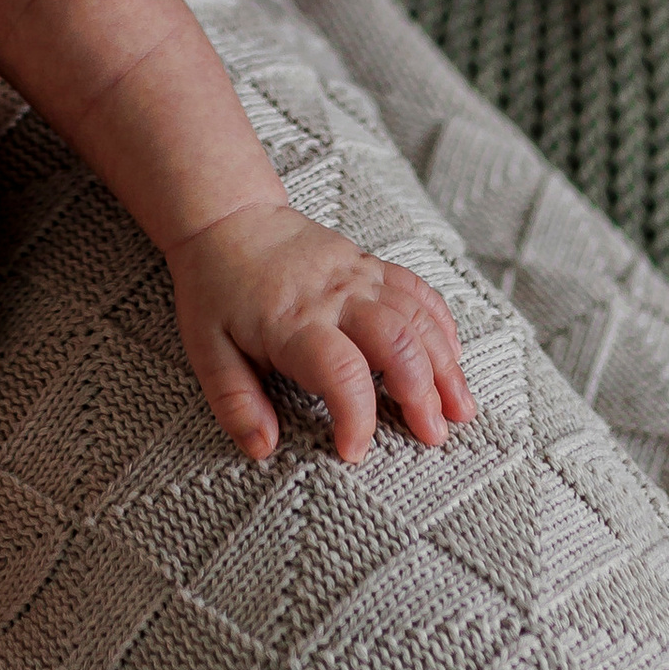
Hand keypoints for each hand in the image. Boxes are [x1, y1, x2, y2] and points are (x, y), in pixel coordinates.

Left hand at [166, 199, 474, 461]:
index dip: (356, 416)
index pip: (339, 371)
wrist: (229, 217)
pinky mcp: (370, 265)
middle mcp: (335, 297)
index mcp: (293, 322)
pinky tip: (454, 356)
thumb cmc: (216, 289)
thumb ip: (234, 403)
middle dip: (422, 392)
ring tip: (461, 409)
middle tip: (433, 436)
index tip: (354, 452)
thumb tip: (262, 449)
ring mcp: (358, 277)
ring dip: (445, 364)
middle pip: (395, 340)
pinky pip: (418, 290)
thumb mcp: (207, 350)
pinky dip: (442, 324)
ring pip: (416, 317)